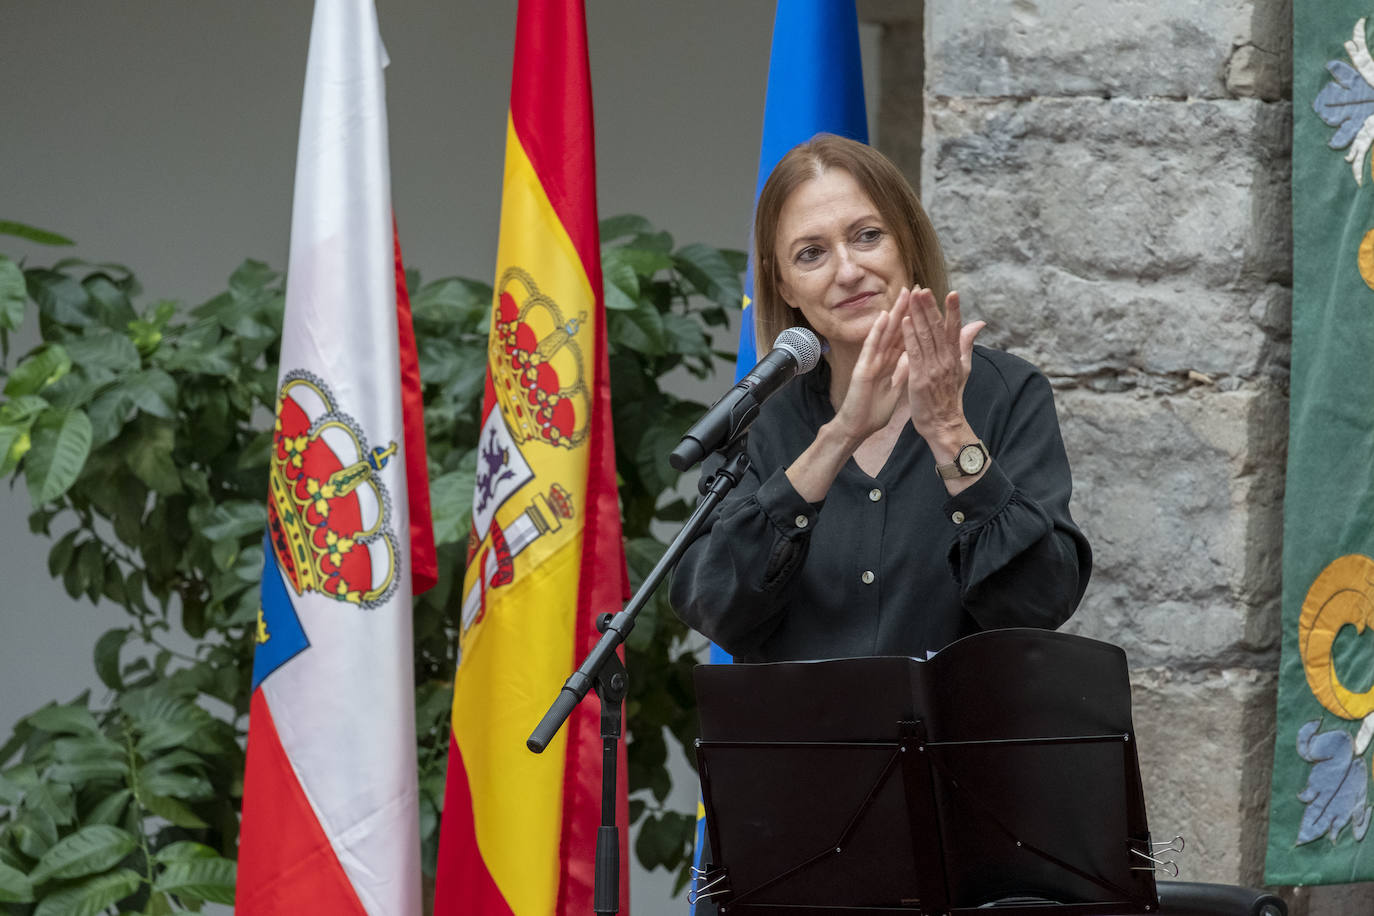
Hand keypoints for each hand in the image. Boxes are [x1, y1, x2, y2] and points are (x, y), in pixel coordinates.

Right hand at [829, 291, 911, 443]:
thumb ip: (903, 372)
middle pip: (897, 329)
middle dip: (907, 309)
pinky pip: (871, 347)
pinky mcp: (862, 369)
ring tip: (904, 294)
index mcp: (889, 363)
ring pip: (885, 332)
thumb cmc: (872, 411)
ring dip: (895, 313)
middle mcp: (880, 358)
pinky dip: (877, 332)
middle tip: (918, 288)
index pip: (905, 337)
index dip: (916, 320)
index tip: (927, 304)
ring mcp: (870, 361)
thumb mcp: (895, 389)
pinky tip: (884, 317)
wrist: (856, 428)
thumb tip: (914, 359)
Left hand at [900, 288, 984, 448]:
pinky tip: (906, 321)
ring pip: (926, 337)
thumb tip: (978, 323)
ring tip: (913, 297)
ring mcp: (933, 368)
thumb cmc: (950, 396)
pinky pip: (914, 352)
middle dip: (931, 307)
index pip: (955, 329)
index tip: (953, 293)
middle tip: (924, 289)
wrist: (944, 424)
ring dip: (919, 315)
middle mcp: (946, 360)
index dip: (954, 311)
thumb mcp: (963, 368)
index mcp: (955, 357)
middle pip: (938, 329)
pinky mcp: (920, 377)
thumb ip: (966, 344)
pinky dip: (910, 336)